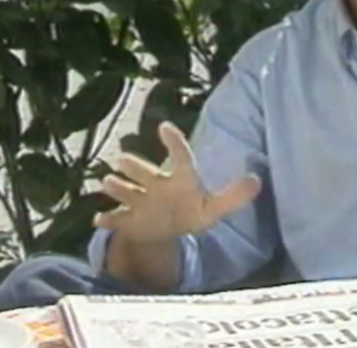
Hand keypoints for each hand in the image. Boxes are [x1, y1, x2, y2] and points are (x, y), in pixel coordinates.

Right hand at [94, 121, 261, 242]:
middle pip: (144, 172)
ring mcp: (140, 202)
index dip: (174, 143)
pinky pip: (116, 220)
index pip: (180, 157)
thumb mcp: (215, 208)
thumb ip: (234, 196)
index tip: (165, 126)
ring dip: (117, 187)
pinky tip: (99, 221)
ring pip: (126, 191)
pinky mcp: (129, 221)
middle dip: (134, 166)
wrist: (168, 229)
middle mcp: (156, 186)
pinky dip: (108, 220)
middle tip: (123, 159)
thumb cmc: (192, 210)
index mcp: (179, 179)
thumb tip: (257, 181)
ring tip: (108, 182)